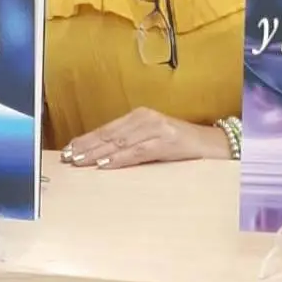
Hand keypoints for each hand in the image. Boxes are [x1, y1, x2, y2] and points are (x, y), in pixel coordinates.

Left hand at [61, 108, 230, 169]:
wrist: (213, 144)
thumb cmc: (180, 145)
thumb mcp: (152, 139)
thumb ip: (130, 142)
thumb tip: (100, 155)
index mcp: (140, 116)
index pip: (106, 129)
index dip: (86, 140)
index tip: (68, 150)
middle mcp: (146, 118)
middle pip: (109, 135)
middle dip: (86, 147)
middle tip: (68, 158)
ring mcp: (157, 128)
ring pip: (120, 143)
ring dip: (98, 154)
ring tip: (81, 162)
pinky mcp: (167, 141)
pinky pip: (138, 151)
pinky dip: (120, 159)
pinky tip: (105, 165)